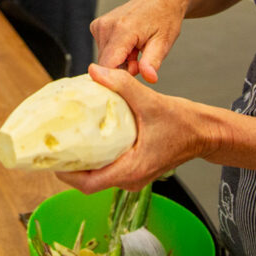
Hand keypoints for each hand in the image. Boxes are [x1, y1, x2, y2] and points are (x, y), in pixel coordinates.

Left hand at [56, 65, 214, 194]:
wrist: (206, 132)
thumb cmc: (183, 123)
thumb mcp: (151, 101)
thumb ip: (122, 85)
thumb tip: (94, 71)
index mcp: (132, 170)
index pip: (89, 184)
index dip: (65, 174)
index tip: (50, 158)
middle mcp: (131, 178)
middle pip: (89, 181)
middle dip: (68, 166)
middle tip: (51, 145)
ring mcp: (133, 175)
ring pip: (98, 175)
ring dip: (80, 161)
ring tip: (63, 139)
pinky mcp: (135, 168)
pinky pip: (108, 167)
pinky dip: (94, 156)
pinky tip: (85, 136)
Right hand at [89, 0, 187, 81]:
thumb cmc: (165, 19)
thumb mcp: (164, 43)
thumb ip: (153, 62)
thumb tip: (149, 78)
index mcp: (122, 30)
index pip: (108, 65)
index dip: (119, 78)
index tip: (133, 79)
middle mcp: (106, 25)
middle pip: (105, 64)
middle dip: (122, 68)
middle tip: (140, 60)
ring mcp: (100, 24)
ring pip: (104, 58)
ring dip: (120, 60)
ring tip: (137, 49)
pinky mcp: (97, 25)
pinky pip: (103, 49)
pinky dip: (116, 52)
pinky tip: (129, 44)